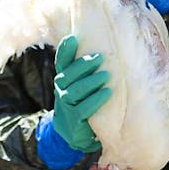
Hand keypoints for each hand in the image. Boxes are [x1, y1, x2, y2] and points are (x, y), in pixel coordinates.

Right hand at [52, 35, 110, 152]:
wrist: (73, 131)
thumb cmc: (82, 100)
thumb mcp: (79, 84)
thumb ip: (86, 69)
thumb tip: (106, 46)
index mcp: (63, 78)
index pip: (61, 62)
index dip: (65, 50)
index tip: (73, 38)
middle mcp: (61, 90)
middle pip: (68, 75)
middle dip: (83, 65)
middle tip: (100, 58)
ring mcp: (66, 106)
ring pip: (75, 91)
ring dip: (90, 82)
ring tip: (106, 75)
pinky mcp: (75, 120)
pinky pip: (84, 109)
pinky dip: (95, 100)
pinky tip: (107, 92)